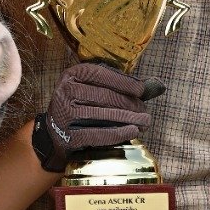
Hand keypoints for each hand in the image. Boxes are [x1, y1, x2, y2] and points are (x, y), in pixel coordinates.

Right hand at [31, 62, 164, 172]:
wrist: (54, 131)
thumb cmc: (80, 104)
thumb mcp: (91, 87)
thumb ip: (118, 84)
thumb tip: (155, 85)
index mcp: (73, 74)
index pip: (101, 74)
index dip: (124, 82)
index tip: (142, 90)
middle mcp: (66, 91)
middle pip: (105, 96)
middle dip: (130, 104)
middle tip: (145, 111)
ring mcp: (65, 114)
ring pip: (104, 114)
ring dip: (128, 118)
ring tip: (144, 121)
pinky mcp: (68, 135)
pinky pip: (98, 134)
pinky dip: (118, 133)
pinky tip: (132, 131)